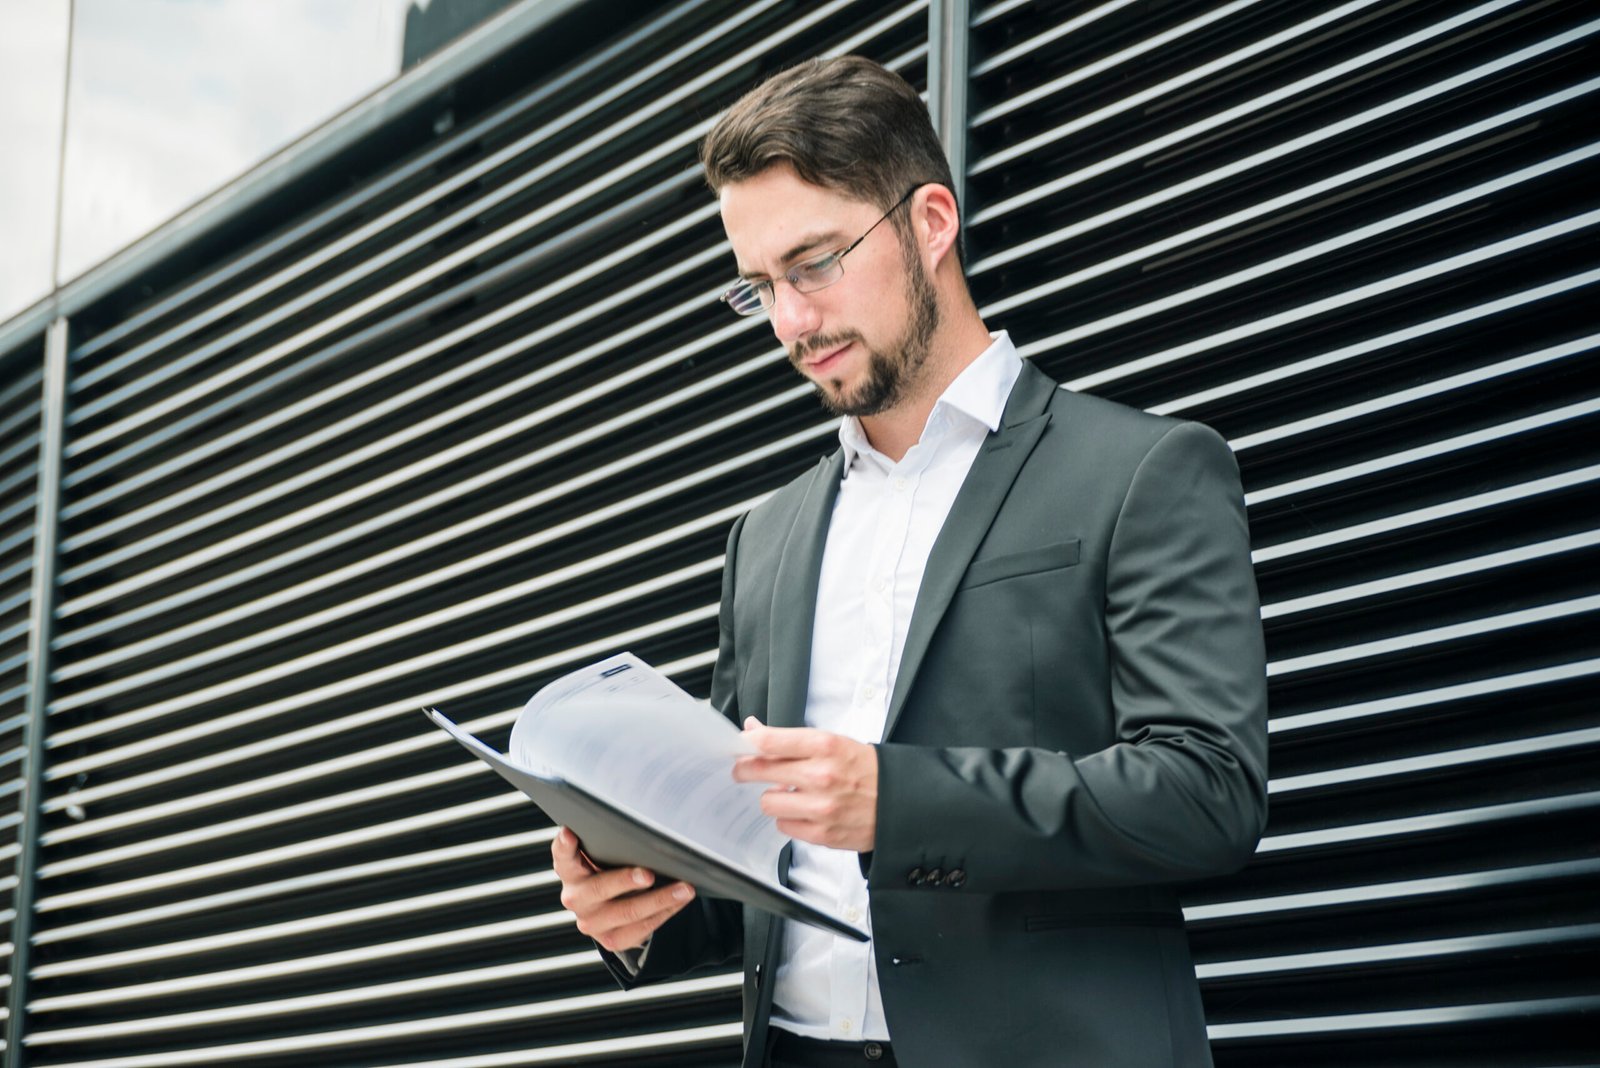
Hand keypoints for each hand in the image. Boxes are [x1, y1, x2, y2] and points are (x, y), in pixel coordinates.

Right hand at [551, 828, 694, 952]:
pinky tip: (680, 901)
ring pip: (628, 912)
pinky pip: (642, 928)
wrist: (609, 910)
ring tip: (684, 888)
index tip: (570, 834)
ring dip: (661, 899)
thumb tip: (637, 826)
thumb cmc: (608, 870)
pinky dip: (666, 912)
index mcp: (570, 871)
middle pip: (599, 888)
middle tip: (649, 874)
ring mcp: (592, 923)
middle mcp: (575, 898)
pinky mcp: (611, 940)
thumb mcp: (601, 856)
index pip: (563, 856)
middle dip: (626, 880)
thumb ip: (606, 843)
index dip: (565, 846)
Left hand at [732, 719, 877, 851]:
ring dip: (773, 797)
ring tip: (788, 794)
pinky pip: (783, 825)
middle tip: (743, 769)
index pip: (770, 741)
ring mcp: (821, 807)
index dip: (748, 743)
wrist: (902, 802)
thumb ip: (791, 739)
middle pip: (761, 770)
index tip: (741, 746)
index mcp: (826, 746)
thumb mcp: (834, 743)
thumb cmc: (867, 771)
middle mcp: (821, 776)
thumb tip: (753, 729)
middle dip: (746, 769)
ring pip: (768, 802)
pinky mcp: (822, 834)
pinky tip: (804, 811)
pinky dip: (789, 819)